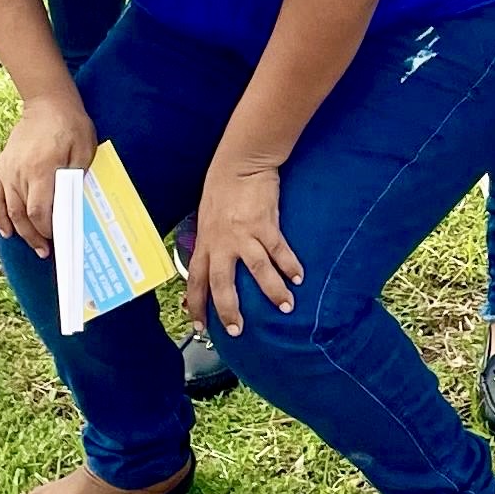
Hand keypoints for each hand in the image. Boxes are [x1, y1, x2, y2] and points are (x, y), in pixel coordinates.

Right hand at [0, 98, 96, 258]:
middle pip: (22, 215)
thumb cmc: (70, 125)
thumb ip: (77, 178)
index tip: (57, 240)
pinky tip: (6, 231)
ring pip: (8, 210)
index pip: (38, 211)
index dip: (46, 230)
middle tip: (46, 252)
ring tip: (32, 245)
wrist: (47, 102)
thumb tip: (74, 207)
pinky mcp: (2, 167)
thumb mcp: (84, 150)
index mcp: (41, 169)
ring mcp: (8, 170)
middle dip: (34, 237)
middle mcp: (20, 173)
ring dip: (19, 231)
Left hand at [187, 160, 302, 338]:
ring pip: (257, 271)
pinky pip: (279, 251)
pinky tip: (299, 277)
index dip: (196, 305)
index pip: (196, 281)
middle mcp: (222, 243)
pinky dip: (290, 265)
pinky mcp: (265, 224)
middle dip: (229, 311)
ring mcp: (244, 235)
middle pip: (222, 285)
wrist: (240, 163)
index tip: (199, 326)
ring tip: (286, 306)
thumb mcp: (207, 218)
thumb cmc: (222, 189)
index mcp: (206, 242)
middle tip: (238, 330)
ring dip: (273, 292)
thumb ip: (211, 243)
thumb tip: (214, 263)